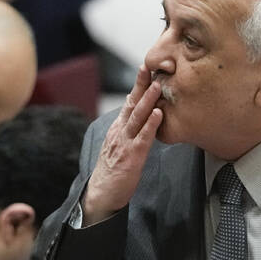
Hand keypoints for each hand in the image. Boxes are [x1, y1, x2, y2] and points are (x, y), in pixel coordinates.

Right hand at [81, 65, 162, 224]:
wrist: (101, 194)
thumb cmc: (113, 171)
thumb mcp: (118, 144)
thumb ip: (127, 127)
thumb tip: (134, 109)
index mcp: (118, 128)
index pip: (129, 102)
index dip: (138, 85)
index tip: (146, 67)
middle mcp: (120, 131)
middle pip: (131, 103)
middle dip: (141, 84)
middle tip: (151, 65)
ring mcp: (124, 143)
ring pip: (137, 117)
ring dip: (148, 100)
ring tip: (158, 85)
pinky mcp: (131, 157)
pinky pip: (142, 138)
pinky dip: (151, 125)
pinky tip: (159, 115)